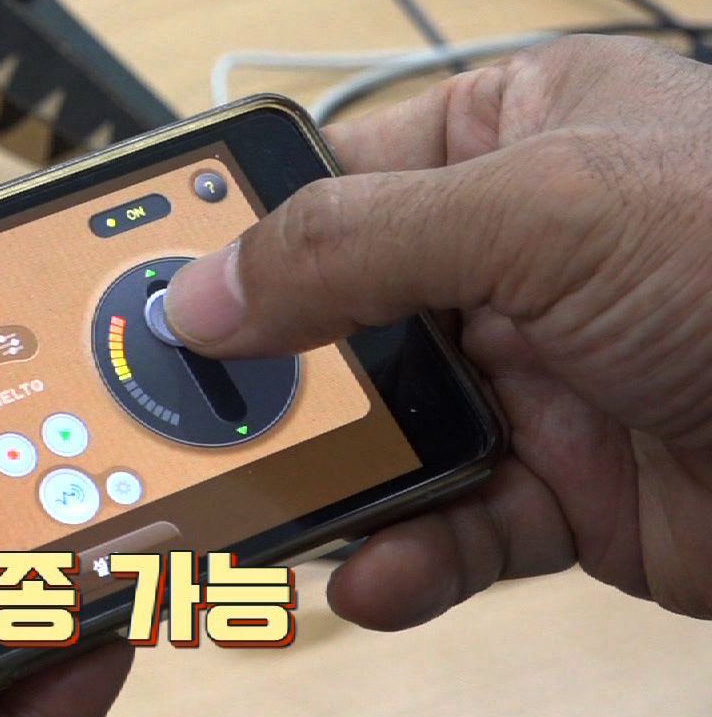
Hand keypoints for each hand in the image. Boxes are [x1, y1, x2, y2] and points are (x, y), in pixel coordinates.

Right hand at [166, 35, 711, 625]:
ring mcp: (539, 379)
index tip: (150, 286)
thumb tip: (202, 291)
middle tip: (179, 422)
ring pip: (377, 432)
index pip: (336, 170)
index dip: (242, 226)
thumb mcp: (545, 210)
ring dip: (321, 480)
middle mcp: (517, 255)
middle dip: (265, 375)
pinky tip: (374, 577)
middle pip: (338, 313)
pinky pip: (448, 528)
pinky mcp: (566, 494)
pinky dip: (403, 560)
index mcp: (515, 139)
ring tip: (255, 516)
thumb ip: (355, 241)